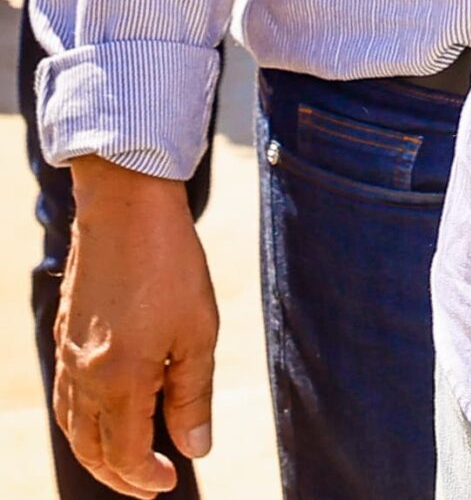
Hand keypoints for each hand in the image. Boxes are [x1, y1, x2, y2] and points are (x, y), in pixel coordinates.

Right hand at [54, 162, 217, 497]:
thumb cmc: (171, 264)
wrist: (126, 205)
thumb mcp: (198, 330)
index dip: (146, 476)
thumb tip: (196, 448)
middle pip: (92, 450)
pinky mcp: (64, 333)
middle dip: (119, 476)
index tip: (170, 482)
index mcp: (119, 381)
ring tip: (126, 461)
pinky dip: (82, 422)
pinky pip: (66, 397)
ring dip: (97, 454)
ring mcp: (68, 355)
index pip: (126, 454)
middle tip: (150, 486)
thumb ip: (193, 395)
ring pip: (73, 427)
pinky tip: (103, 415)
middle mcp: (84, 376)